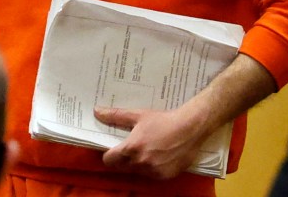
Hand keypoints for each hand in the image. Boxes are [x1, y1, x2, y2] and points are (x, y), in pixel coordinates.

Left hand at [94, 106, 209, 179]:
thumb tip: (97, 111)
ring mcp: (154, 172)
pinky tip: (157, 156)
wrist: (190, 128)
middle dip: (122, 159)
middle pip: (121, 167)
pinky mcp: (166, 176)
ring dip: (137, 164)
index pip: (109, 160)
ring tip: (145, 150)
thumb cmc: (162, 120)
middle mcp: (141, 163)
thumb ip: (115, 115)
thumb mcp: (137, 115)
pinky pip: (152, 175)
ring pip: (136, 172)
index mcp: (131, 149)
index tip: (112, 148)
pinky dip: (151, 168)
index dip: (108, 154)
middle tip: (129, 148)